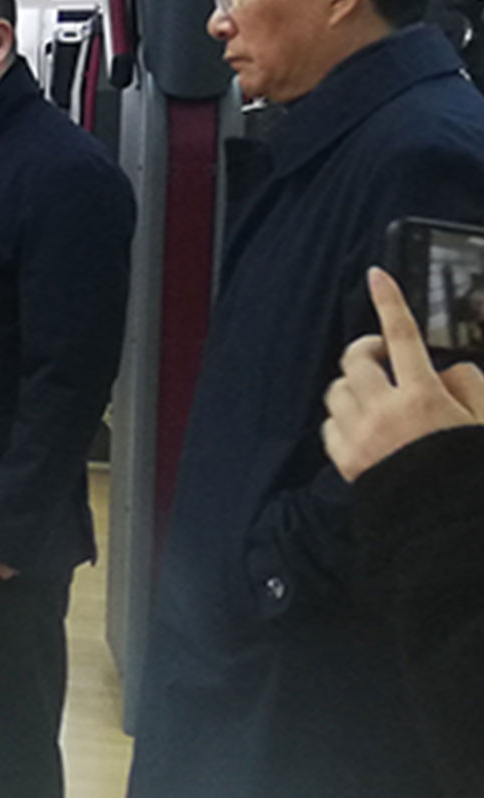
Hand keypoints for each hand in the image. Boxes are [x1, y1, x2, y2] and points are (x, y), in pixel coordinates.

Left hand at [321, 267, 483, 480]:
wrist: (442, 522)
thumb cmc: (465, 468)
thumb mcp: (482, 420)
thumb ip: (469, 385)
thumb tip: (446, 371)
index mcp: (423, 397)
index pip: (402, 336)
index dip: (389, 302)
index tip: (377, 276)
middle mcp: (384, 411)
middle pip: (355, 359)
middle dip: (366, 351)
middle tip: (380, 356)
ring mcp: (359, 435)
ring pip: (337, 389)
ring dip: (354, 386)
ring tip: (376, 397)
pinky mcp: (344, 459)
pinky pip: (328, 424)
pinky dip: (342, 419)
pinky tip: (363, 427)